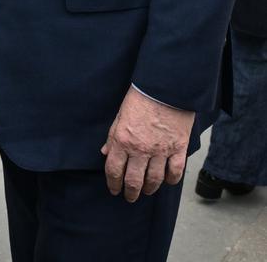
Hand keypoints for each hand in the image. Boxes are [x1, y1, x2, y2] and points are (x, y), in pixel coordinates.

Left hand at [101, 86, 193, 201]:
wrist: (165, 87)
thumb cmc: (140, 98)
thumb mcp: (120, 115)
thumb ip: (113, 136)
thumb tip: (106, 153)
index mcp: (123, 140)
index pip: (114, 170)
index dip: (113, 183)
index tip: (114, 190)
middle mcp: (140, 149)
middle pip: (134, 181)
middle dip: (130, 192)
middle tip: (129, 197)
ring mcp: (160, 151)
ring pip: (154, 180)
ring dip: (149, 189)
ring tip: (146, 191)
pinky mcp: (178, 148)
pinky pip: (174, 172)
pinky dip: (170, 180)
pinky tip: (166, 181)